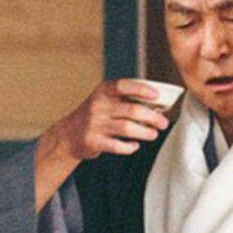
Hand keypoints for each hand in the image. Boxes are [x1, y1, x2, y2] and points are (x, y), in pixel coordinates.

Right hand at [34, 79, 171, 210]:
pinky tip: (135, 145)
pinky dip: (130, 147)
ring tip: (153, 134)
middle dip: (153, 117)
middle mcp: (98, 106)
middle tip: (163, 123)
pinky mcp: (94, 141)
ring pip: (128, 129)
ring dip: (145, 132)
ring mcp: (95, 124)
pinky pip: (118, 146)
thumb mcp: (105, 100)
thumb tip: (157, 105)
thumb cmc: (96, 115)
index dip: (142, 90)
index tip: (157, 96)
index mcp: (103, 92)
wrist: (70, 134)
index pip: (124, 86)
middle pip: (132, 111)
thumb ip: (125, 99)